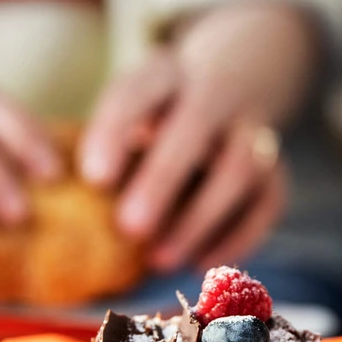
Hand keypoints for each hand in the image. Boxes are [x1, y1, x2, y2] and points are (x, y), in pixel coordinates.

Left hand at [79, 0, 316, 270]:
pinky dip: (236, 239)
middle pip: (195, 127)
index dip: (116, 131)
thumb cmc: (155, 120)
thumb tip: (65, 212)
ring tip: (159, 260)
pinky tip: (200, 265)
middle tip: (128, 227)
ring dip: (200, 219)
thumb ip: (105, 150)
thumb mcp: (127, 114)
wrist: (232, 89)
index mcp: (165, 75)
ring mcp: (253, 132)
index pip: (138, 92)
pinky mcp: (276, 172)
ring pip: (239, 170)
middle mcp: (215, 95)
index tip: (93, 178)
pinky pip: (267, 206)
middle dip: (162, 179)